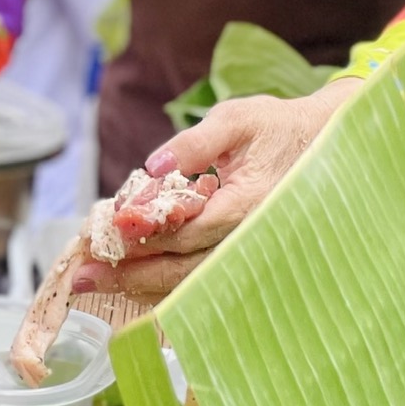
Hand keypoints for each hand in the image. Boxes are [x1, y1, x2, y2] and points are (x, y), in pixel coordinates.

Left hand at [81, 85, 359, 304]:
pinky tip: (131, 283)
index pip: (191, 229)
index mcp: (249, 203)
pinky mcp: (241, 256)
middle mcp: (249, 238)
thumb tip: (154, 166)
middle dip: (131, 274)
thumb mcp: (238, 120)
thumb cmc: (276, 128)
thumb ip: (196, 143)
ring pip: (191, 282)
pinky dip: (164, 284)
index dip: (146, 234)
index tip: (107, 231)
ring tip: (97, 282)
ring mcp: (247, 252)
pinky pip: (201, 279)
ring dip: (141, 285)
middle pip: (185, 269)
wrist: (320, 145)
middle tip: (83, 277)